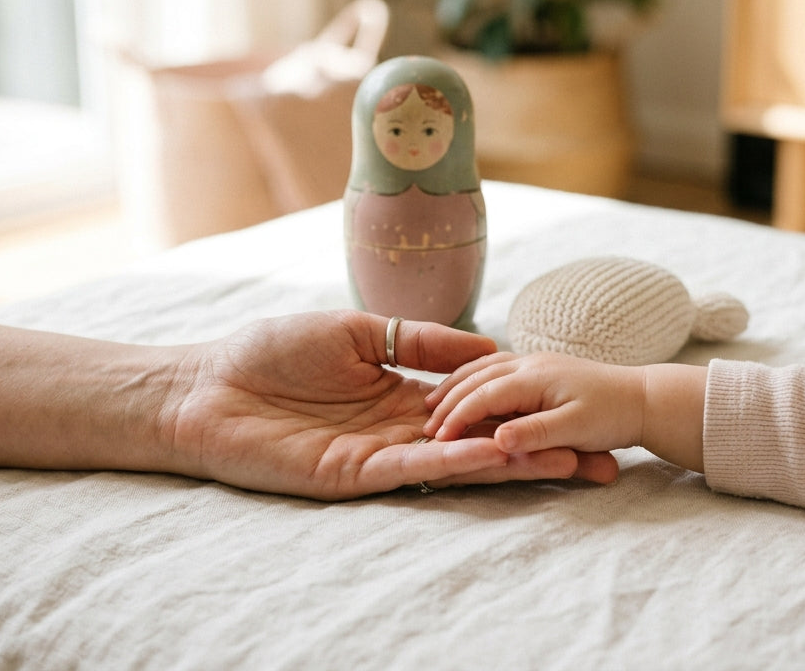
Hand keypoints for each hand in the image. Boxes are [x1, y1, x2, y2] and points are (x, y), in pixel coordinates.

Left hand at [163, 312, 618, 499]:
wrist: (205, 384)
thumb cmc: (269, 351)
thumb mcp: (357, 329)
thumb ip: (419, 340)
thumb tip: (486, 345)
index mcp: (398, 392)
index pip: (474, 404)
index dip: (521, 407)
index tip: (575, 406)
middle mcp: (398, 429)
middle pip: (479, 439)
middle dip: (536, 447)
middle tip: (598, 454)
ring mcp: (379, 456)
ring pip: (458, 462)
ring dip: (512, 462)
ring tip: (566, 459)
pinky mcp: (354, 476)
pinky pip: (415, 469)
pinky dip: (457, 463)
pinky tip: (497, 456)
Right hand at [425, 352, 707, 472]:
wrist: (646, 396)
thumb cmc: (614, 415)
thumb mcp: (576, 429)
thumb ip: (535, 434)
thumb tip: (498, 441)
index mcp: (535, 378)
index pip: (483, 395)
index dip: (457, 416)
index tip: (435, 436)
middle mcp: (529, 365)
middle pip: (475, 378)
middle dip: (447, 400)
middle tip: (425, 425)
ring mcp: (533, 363)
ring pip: (482, 369)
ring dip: (455, 385)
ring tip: (433, 405)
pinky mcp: (538, 368)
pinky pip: (495, 367)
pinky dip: (472, 377)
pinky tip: (464, 388)